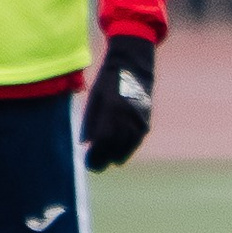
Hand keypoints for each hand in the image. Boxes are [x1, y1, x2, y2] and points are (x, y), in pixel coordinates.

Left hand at [81, 33, 155, 170]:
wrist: (134, 66)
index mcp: (111, 109)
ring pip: (128, 146)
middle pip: (115, 147)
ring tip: (106, 160)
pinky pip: (136, 140)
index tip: (88, 162)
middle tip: (94, 166)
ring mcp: (138, 119)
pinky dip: (127, 148)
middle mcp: (126, 116)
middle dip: (104, 159)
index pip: (102, 141)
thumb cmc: (108, 81)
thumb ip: (90, 121)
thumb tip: (85, 144)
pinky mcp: (145, 121)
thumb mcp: (95, 97)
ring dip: (116, 156)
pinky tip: (119, 152)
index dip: (95, 155)